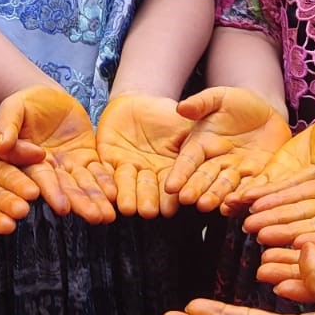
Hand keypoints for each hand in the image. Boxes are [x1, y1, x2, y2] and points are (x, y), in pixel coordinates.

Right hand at [0, 85, 115, 223]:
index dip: (52, 192)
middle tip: (95, 217)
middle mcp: (50, 168)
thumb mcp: (13, 107)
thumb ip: (7, 125)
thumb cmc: (26, 102)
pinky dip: (106, 183)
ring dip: (96, 199)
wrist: (49, 96)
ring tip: (108, 215)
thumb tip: (1, 145)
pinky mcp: (86, 157)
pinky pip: (97, 171)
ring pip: (83, 184)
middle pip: (66, 188)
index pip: (41, 179)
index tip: (62, 208)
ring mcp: (69, 164)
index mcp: (27, 160)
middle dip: (80, 203)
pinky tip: (115, 194)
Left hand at [96, 93, 193, 218]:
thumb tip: (210, 152)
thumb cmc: (165, 114)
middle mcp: (149, 174)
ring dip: (127, 196)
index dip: (174, 195)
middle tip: (149, 212)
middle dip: (148, 200)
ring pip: (127, 184)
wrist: (136, 102)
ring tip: (128, 208)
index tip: (176, 204)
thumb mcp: (183, 125)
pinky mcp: (108, 161)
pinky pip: (105, 173)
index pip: (173, 184)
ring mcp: (129, 169)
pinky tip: (108, 192)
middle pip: (148, 190)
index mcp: (170, 169)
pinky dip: (106, 183)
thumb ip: (192, 138)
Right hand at [171, 87, 291, 214]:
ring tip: (207, 205)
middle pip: (203, 177)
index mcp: (201, 144)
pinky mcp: (256, 177)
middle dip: (195, 189)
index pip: (188, 160)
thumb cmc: (240, 103)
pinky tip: (237, 203)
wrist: (270, 114)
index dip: (179, 173)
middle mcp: (215, 161)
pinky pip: (249, 187)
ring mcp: (235, 171)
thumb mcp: (220, 97)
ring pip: (224, 186)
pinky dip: (243, 196)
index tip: (170, 186)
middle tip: (186, 199)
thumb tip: (181, 107)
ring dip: (215, 196)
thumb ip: (201, 103)